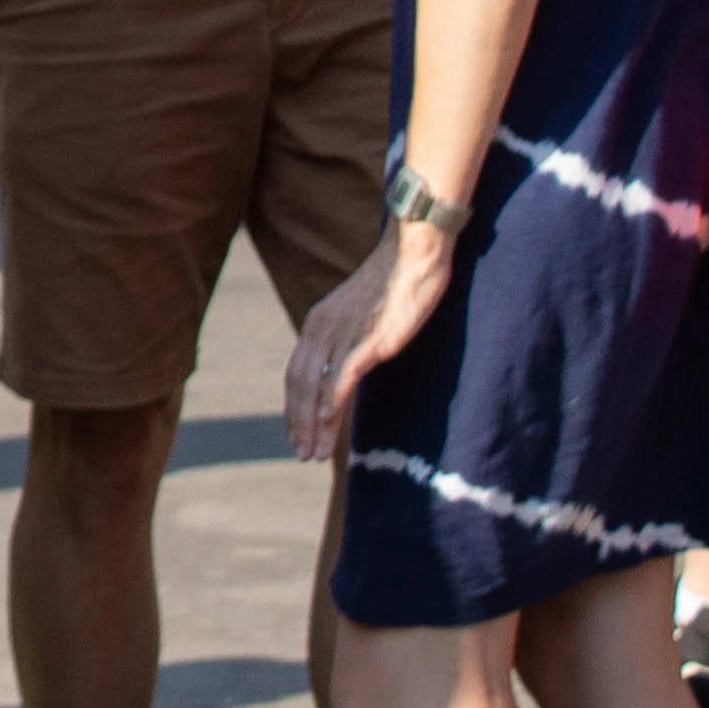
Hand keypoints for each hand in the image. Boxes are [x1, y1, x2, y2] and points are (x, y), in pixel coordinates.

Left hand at [282, 223, 455, 462]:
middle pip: (299, 384)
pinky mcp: (368, 340)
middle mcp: (322, 328)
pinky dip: (331, 402)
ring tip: (315, 452)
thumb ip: (349, 339)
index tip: (297, 434)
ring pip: (316, 386)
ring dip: (312, 424)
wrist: (414, 253)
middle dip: (298, 422)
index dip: (294, 406)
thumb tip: (347, 366)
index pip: (296, 373)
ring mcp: (343, 334)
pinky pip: (342, 376)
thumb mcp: (361, 314)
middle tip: (302, 454)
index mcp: (318, 322)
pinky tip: (327, 425)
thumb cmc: (396, 283)